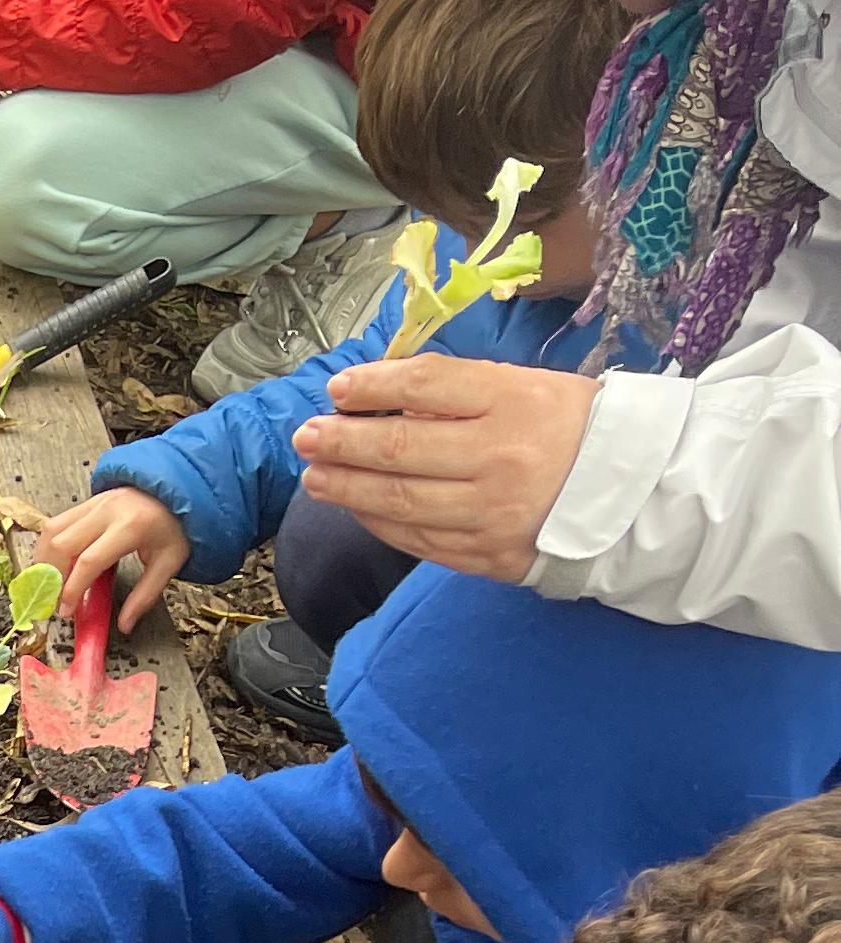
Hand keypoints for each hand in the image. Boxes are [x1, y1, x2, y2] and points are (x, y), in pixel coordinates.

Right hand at [36, 486, 189, 631]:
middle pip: (62, 544)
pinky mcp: (88, 502)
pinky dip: (47, 546)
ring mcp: (94, 503)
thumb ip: (144, 596)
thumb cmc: (174, 527)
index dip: (72, 589)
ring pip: (52, 531)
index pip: (89, 561)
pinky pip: (56, 522)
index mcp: (130, 527)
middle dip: (51, 577)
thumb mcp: (169, 563)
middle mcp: (107, 511)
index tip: (65, 610)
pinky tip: (51, 565)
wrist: (179, 489)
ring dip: (43, 561)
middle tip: (53, 601)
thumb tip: (124, 626)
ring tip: (47, 584)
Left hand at [292, 352, 596, 581]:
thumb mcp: (528, 386)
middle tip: (306, 436)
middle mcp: (499, 458)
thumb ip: (460, 393)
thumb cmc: (573, 428)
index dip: (372, 387)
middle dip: (342, 443)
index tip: (337, 390)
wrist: (635, 492)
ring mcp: (491, 513)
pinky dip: (379, 522)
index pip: (425, 387)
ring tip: (315, 476)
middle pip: (400, 450)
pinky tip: (356, 506)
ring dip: (347, 488)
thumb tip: (385, 401)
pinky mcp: (488, 556)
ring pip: (400, 501)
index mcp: (514, 401)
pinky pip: (419, 539)